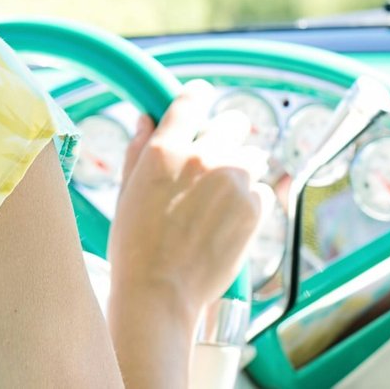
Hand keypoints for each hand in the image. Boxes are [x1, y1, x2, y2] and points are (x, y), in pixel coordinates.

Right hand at [107, 80, 270, 326]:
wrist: (161, 292)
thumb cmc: (135, 245)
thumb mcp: (127, 192)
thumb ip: (139, 150)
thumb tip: (146, 120)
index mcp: (166, 149)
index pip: (192, 98)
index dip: (198, 96)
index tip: (202, 98)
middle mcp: (204, 157)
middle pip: (234, 122)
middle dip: (227, 134)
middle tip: (216, 157)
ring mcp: (233, 182)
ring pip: (253, 156)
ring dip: (242, 169)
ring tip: (223, 197)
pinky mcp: (254, 209)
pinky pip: (262, 190)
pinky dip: (251, 201)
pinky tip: (230, 220)